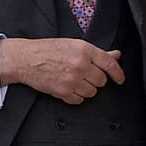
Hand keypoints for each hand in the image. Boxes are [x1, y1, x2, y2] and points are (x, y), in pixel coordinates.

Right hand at [0, 38, 124, 104]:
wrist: (25, 59)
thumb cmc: (47, 50)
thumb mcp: (73, 45)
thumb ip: (96, 53)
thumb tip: (116, 54)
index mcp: (84, 50)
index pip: (109, 64)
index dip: (118, 73)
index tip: (119, 79)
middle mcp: (80, 64)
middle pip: (101, 80)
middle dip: (95, 79)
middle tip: (85, 74)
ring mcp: (72, 79)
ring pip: (92, 92)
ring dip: (86, 88)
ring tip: (75, 80)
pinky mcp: (63, 92)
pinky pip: (79, 100)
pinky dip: (76, 96)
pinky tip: (68, 87)